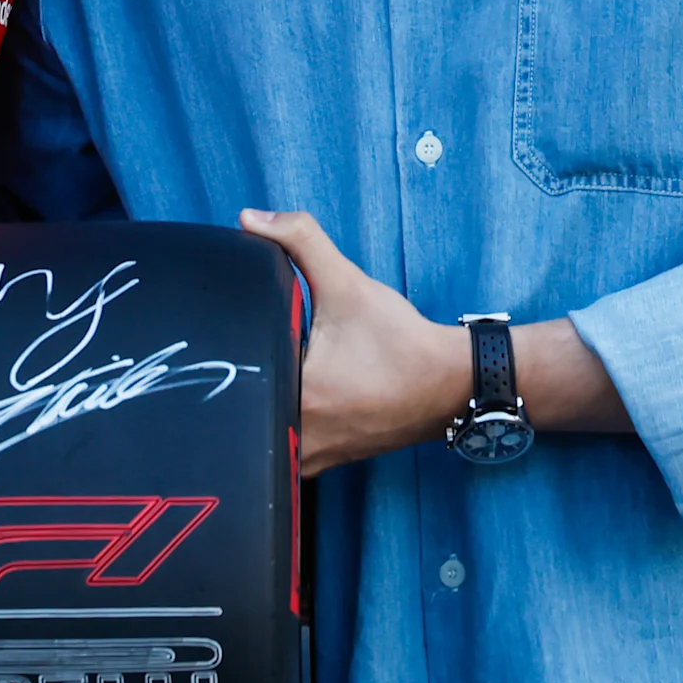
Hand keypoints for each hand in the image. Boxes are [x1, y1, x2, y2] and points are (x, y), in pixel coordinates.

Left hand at [239, 208, 468, 473]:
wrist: (451, 382)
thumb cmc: (401, 340)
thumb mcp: (348, 283)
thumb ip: (299, 242)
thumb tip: (249, 218)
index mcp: (299, 400)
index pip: (236, 384)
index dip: (231, 355)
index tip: (236, 340)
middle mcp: (301, 441)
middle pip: (243, 413)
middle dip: (244, 382)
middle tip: (254, 356)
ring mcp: (313, 460)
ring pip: (263, 439)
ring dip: (261, 407)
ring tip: (272, 376)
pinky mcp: (325, 463)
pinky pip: (284, 451)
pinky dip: (282, 425)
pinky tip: (291, 398)